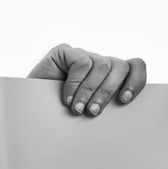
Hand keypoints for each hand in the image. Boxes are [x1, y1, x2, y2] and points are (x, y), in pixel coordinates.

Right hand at [28, 43, 146, 116]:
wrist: (30, 112)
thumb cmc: (65, 116)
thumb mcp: (93, 111)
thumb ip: (111, 107)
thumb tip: (129, 115)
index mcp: (113, 75)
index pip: (136, 66)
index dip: (136, 80)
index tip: (126, 100)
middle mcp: (100, 63)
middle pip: (120, 67)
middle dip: (109, 91)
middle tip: (94, 112)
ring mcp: (84, 55)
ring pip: (103, 65)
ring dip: (90, 91)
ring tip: (78, 110)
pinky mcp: (65, 52)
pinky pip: (81, 62)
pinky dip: (75, 83)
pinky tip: (67, 99)